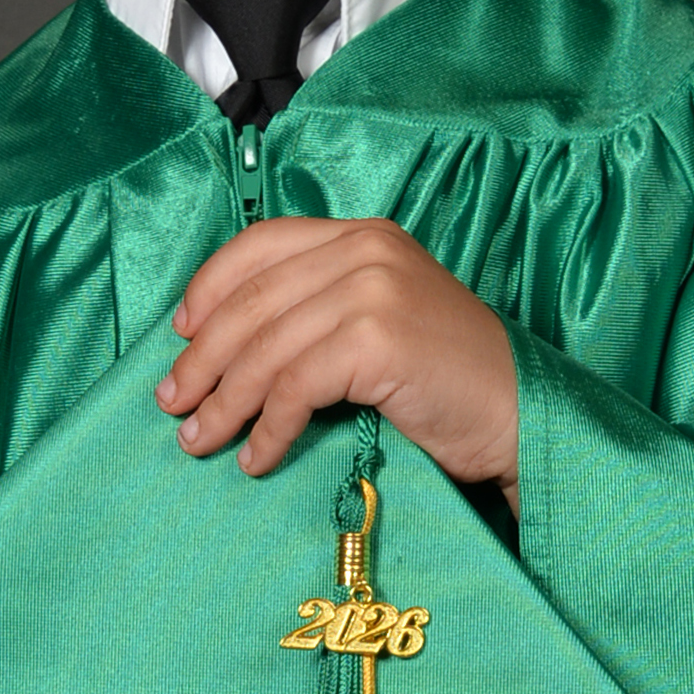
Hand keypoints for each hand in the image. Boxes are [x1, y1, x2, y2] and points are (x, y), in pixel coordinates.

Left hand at [158, 217, 519, 508]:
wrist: (522, 415)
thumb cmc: (449, 382)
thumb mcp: (382, 321)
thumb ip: (320, 309)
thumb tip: (226, 345)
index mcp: (364, 235)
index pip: (260, 244)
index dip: (208, 289)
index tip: (180, 336)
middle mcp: (367, 250)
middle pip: (252, 301)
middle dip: (201, 359)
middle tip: (171, 404)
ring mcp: (374, 290)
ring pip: (264, 348)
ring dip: (222, 403)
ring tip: (198, 441)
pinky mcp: (378, 339)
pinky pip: (294, 387)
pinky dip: (267, 429)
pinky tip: (256, 458)